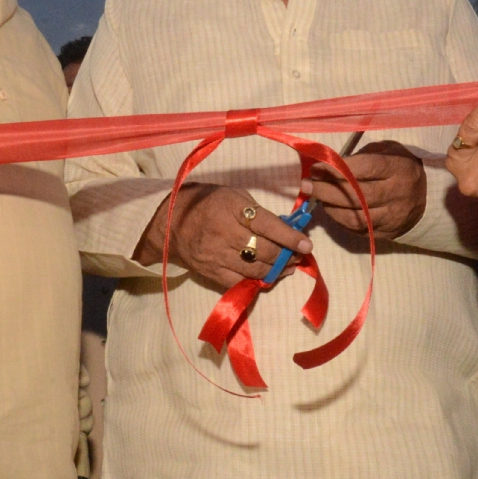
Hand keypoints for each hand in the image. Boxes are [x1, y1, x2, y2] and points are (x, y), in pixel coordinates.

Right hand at [133, 184, 312, 290]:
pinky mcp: (211, 273)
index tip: (306, 244)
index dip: (290, 237)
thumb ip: (258, 211)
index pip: (267, 225)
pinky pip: (241, 282)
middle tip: (300, 255)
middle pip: (264, 251)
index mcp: (230, 209)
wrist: (171, 223)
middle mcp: (223, 234)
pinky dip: (258, 281)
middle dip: (288, 255)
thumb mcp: (234, 196)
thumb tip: (287, 228)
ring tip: (289, 266)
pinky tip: (269, 276)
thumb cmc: (208, 203)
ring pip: (256, 270)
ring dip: (278, 270)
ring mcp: (216, 257)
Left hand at [305, 141, 426, 238]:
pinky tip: (329, 208)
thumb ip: (362, 156)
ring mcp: (393, 217)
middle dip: (327, 190)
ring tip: (316, 196)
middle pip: (357, 196)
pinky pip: (358, 229)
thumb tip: (329, 164)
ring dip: (329, 207)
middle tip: (307, 184)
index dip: (338, 169)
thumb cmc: (400, 167)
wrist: (426, 198)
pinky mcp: (387, 233)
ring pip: (355, 216)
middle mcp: (398, 194)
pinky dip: (339, 219)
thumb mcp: (388, 151)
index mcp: (399, 168)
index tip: (317, 167)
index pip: (365, 169)